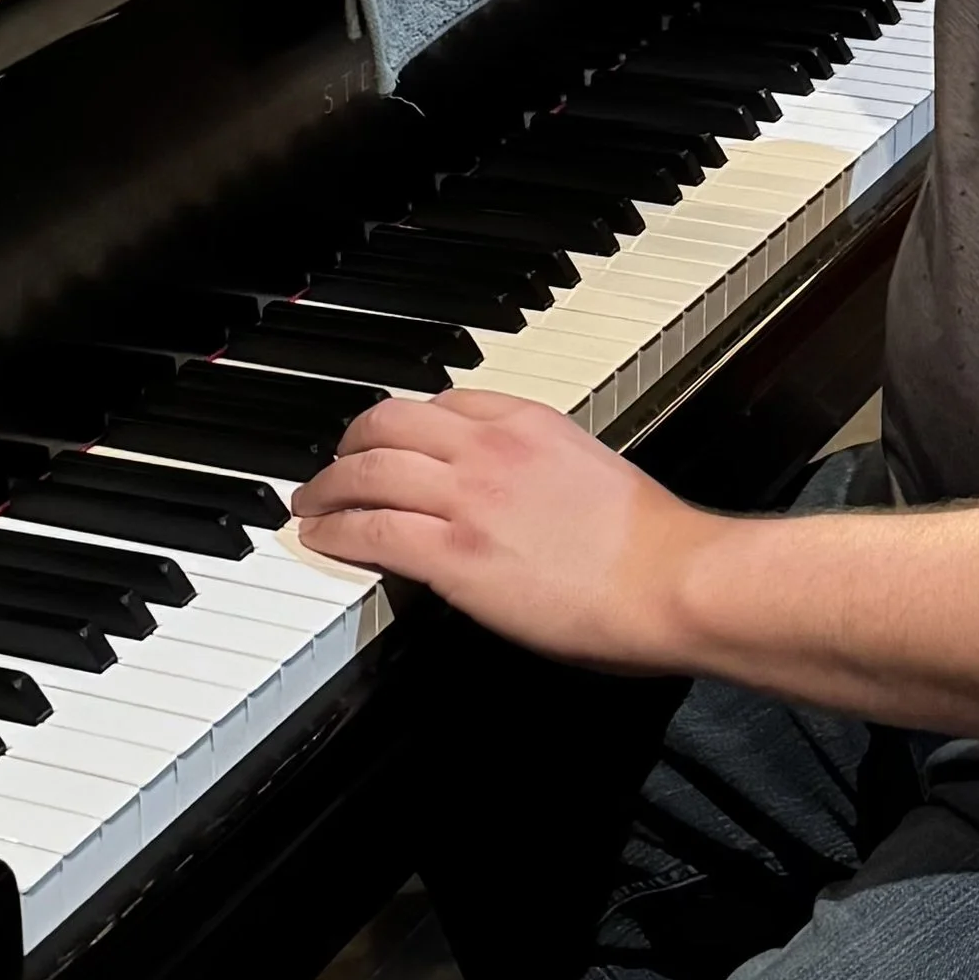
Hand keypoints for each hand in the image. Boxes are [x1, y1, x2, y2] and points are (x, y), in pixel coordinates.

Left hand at [292, 392, 733, 668]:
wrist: (668, 579)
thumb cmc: (651, 544)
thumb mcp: (592, 472)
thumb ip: (544, 467)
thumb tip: (521, 494)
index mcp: (529, 421)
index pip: (445, 401)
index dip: (405, 423)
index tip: (392, 441)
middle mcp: (490, 447)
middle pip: (389, 423)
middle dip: (350, 442)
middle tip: (332, 466)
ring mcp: (468, 498)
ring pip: (369, 471)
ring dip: (328, 487)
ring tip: (309, 504)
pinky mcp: (454, 554)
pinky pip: (372, 530)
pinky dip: (335, 531)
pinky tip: (322, 539)